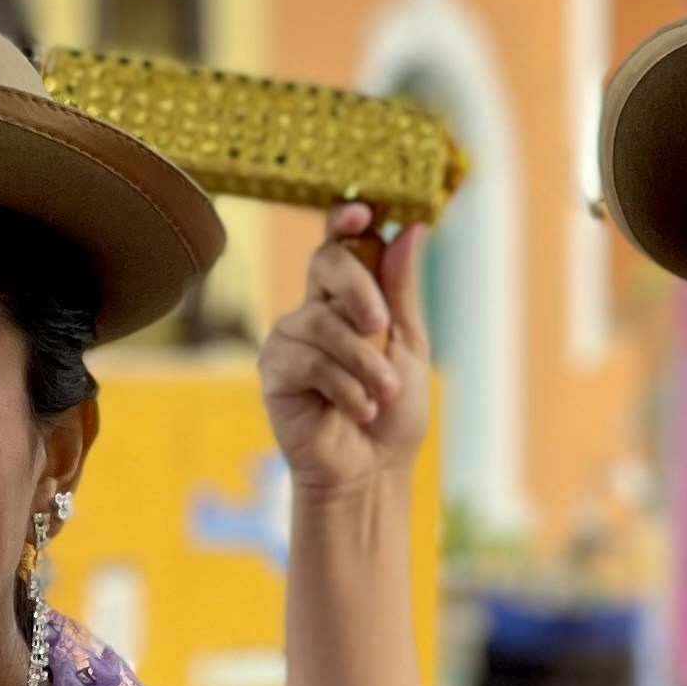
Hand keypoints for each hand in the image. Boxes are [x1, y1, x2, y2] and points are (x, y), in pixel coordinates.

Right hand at [257, 204, 431, 502]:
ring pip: (323, 322)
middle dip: (359, 291)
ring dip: (363, 363)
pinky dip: (344, 387)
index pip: (342, 244)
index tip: (361, 214)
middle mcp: (316, 309)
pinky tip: (359, 410)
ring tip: (383, 394)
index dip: (346, 221)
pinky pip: (308, 360)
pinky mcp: (274, 369)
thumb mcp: (409, 345)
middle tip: (381, 328)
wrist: (370, 471)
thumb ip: (401, 289)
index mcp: (350, 297)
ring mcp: (291, 337)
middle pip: (327, 263)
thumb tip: (411, 228)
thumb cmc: (392, 412)